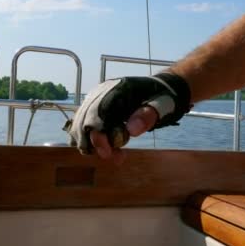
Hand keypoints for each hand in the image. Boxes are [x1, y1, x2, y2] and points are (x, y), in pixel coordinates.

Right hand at [68, 73, 190, 162]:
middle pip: (84, 120)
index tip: (107, 154)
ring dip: (93, 144)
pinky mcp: (95, 107)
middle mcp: (102, 91)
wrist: (161, 89)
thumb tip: (131, 131)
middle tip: (115, 157)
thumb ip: (148, 117)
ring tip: (115, 154)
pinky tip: (108, 149)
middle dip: (94, 143)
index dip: (98, 135)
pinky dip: (92, 140)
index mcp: (118, 88)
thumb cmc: (164, 98)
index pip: (98, 113)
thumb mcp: (162, 106)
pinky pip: (84, 126)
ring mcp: (96, 98)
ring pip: (80, 125)